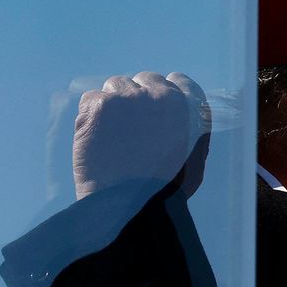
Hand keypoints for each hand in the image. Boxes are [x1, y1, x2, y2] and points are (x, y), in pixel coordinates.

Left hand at [73, 72, 211, 199]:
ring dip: (114, 105)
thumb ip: (192, 131)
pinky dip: (91, 116)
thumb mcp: (195, 159)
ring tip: (112, 135)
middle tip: (130, 126)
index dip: (165, 95)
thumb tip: (180, 118)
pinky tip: (96, 138)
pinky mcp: (100, 106)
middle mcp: (162, 96)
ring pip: (116, 85)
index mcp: (190, 108)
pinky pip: (92, 98)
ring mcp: (129, 98)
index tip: (155, 110)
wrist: (131, 206)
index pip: (179, 81)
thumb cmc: (165, 190)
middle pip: (146, 79)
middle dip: (138, 98)